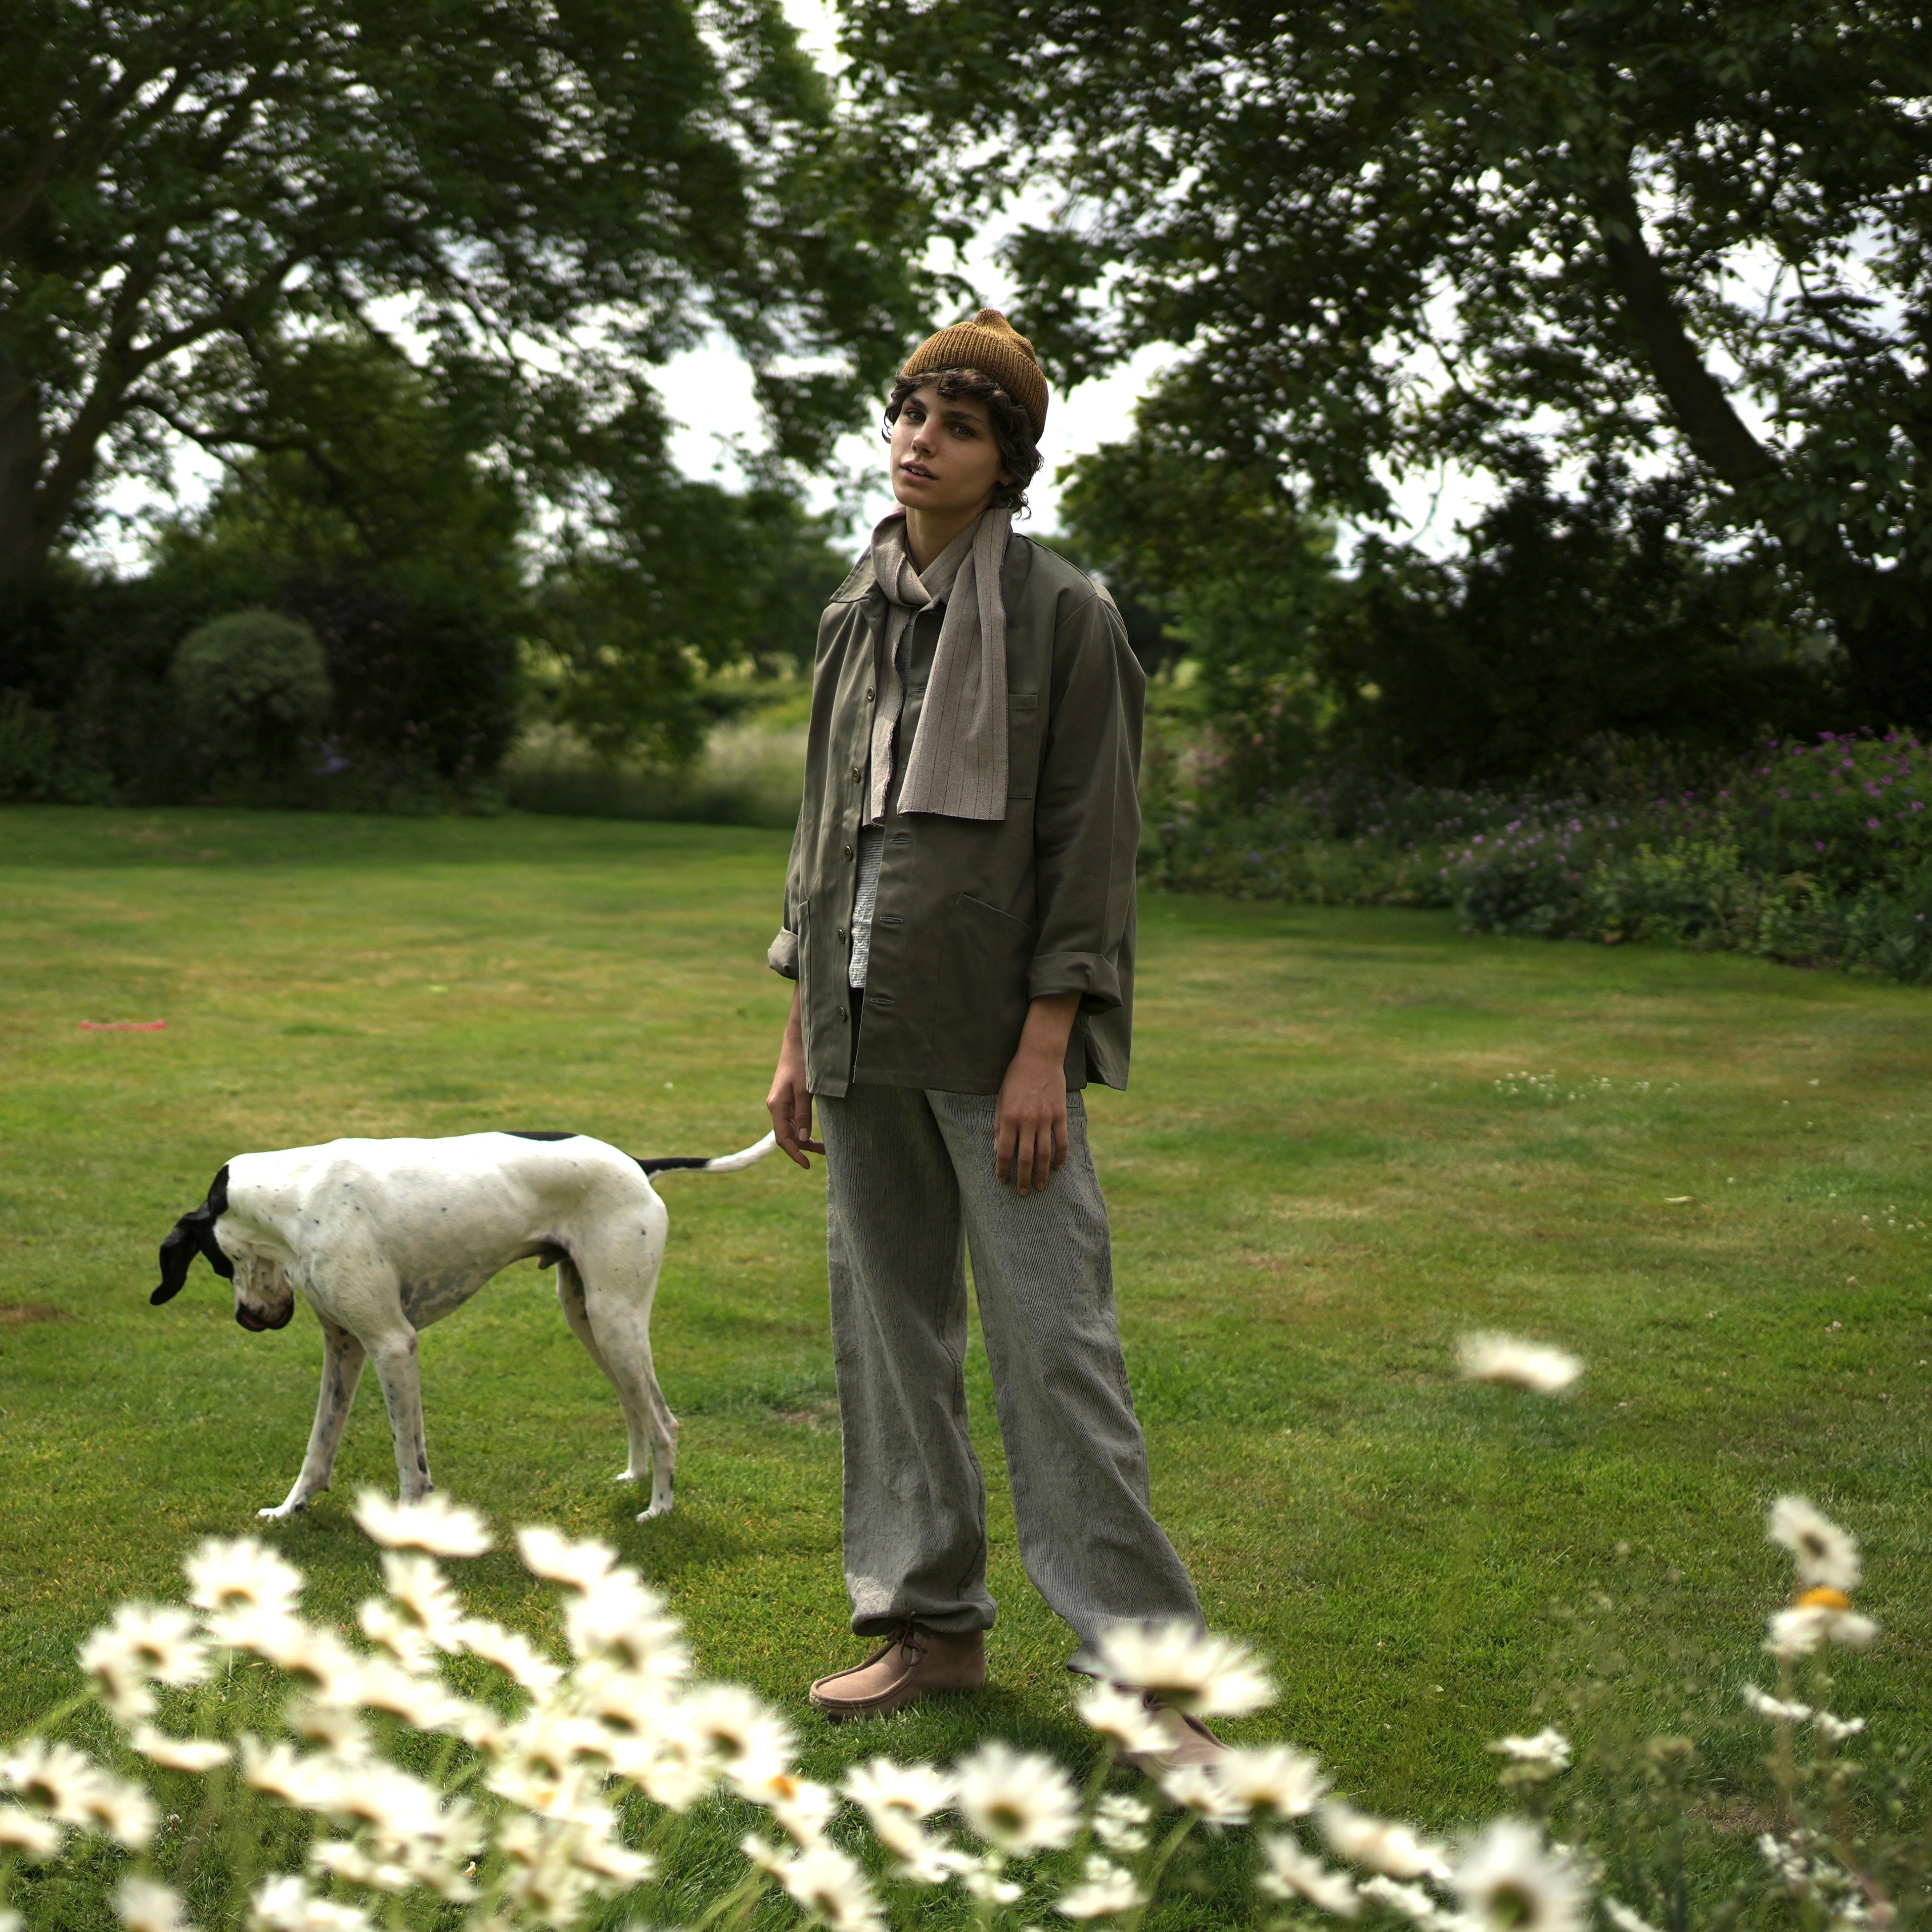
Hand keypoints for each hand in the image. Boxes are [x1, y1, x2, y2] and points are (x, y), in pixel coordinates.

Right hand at [767, 989, 822, 1168]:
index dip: (794, 1153)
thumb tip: (804, 1139)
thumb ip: (804, 1114)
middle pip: (787, 1135)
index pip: (783, 1138)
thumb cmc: (801, 1062)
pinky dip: (804, 1126)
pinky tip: (816, 1129)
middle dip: (804, 1147)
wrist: (797, 1040)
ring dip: (805, 1137)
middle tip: (825, 1152)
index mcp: (777, 1106)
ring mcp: (782, 1102)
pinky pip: (795, 1118)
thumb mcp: (806, 1089)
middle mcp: (776, 1106)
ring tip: (825, 1145)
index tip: (807, 1165)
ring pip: (792, 1127)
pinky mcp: (788, 1097)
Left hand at [994, 993, 1079, 1196]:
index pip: (1005, 1152)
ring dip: (1041, 1174)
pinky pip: (1062, 1141)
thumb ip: (999, 1125)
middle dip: (1023, 1179)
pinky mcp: (1060, 1115)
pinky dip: (1060, 1157)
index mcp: (1009, 1117)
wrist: (1039, 1057)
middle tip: (1022, 1193)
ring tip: (1040, 1187)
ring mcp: (1046, 1119)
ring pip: (1044, 1154)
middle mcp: (1027, 1121)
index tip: (1002, 1181)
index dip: (1003, 1169)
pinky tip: (1057, 1167)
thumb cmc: (1015, 1077)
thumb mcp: (1000, 1099)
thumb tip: (999, 1149)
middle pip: (1025, 1158)